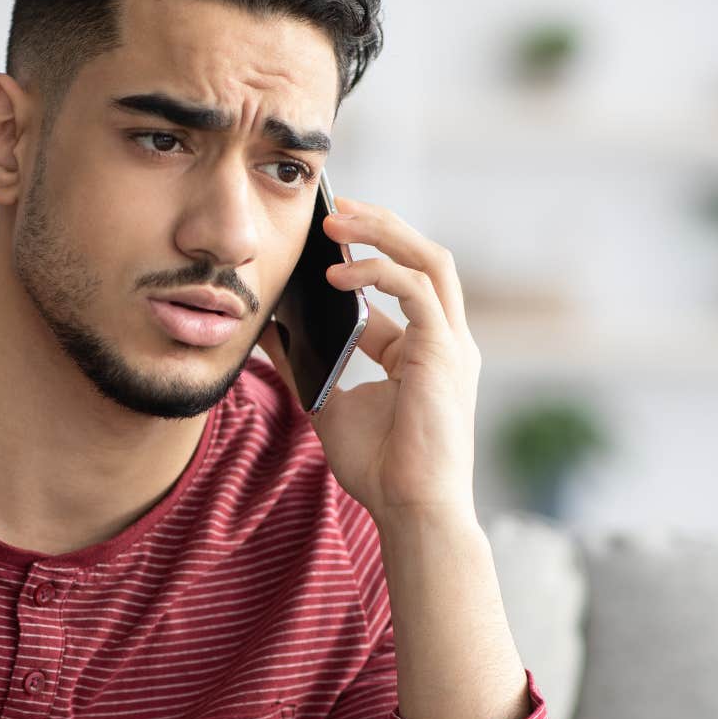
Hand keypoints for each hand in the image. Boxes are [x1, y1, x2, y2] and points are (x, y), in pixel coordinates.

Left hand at [256, 196, 481, 525]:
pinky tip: (337, 277)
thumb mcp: (327, 403)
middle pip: (422, 257)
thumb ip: (303, 364)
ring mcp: (450, 343)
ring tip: (336, 221)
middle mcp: (443, 339)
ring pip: (429, 259)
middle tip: (334, 207)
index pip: (397, 285)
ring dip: (383, 233)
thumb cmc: (379, 468)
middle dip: (380, 226)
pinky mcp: (445, 351)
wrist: (411, 511)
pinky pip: (417, 289)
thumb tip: (266, 330)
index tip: (319, 239)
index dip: (360, 257)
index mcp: (422, 349)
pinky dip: (379, 273)